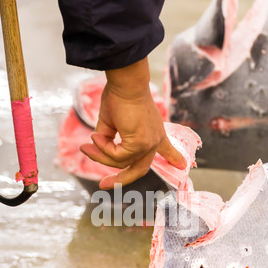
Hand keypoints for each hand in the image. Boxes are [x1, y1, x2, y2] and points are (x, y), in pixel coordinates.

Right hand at [80, 58, 186, 188]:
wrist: (125, 83)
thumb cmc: (118, 96)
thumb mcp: (111, 123)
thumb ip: (108, 140)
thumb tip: (95, 151)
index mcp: (152, 132)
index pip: (165, 148)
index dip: (172, 157)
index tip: (181, 165)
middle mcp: (154, 140)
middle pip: (139, 170)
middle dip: (120, 180)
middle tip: (103, 185)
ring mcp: (148, 144)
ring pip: (120, 163)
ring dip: (100, 155)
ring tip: (86, 145)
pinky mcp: (140, 144)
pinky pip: (117, 156)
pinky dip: (102, 148)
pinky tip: (95, 137)